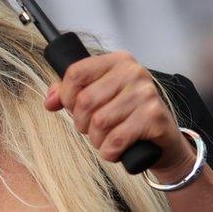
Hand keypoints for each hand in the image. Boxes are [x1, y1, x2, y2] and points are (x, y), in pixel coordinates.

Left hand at [43, 51, 195, 178]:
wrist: (163, 138)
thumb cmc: (127, 114)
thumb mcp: (100, 96)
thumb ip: (69, 93)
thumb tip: (49, 101)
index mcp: (117, 61)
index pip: (76, 72)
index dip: (66, 95)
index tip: (71, 108)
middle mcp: (133, 72)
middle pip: (85, 100)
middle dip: (81, 122)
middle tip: (90, 128)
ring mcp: (145, 93)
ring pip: (99, 122)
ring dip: (96, 139)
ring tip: (105, 139)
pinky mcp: (154, 116)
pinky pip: (116, 139)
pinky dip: (109, 151)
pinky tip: (115, 150)